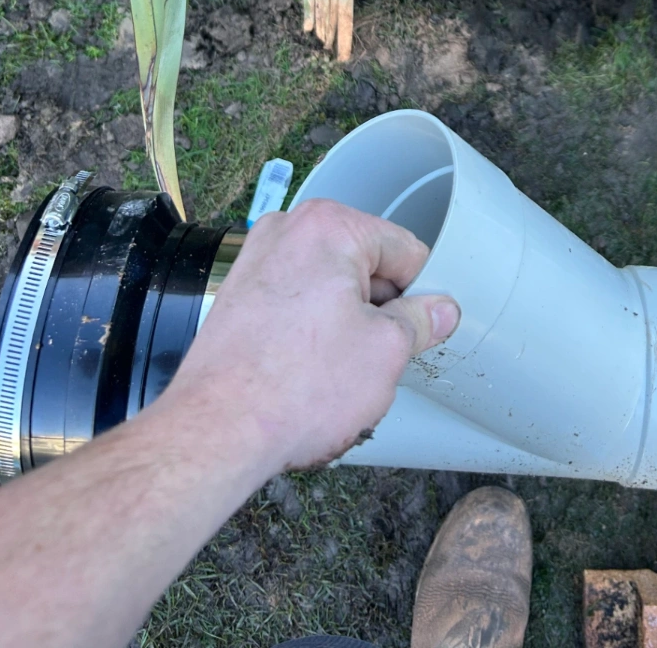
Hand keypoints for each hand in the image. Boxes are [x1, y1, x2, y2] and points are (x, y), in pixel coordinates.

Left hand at [157, 199, 459, 479]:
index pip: (405, 251)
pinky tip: (305, 373)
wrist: (215, 431)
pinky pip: (296, 306)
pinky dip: (309, 334)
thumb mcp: (386, 351)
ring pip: (330, 290)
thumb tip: (441, 310)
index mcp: (329, 225)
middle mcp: (288, 231)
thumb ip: (422, 321)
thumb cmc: (295, 387)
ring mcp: (256, 261)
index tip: (419, 328)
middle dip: (377, 312)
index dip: (421, 294)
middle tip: (374, 359)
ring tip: (333, 373)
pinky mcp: (237, 296)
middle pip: (365, 267)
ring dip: (344, 326)